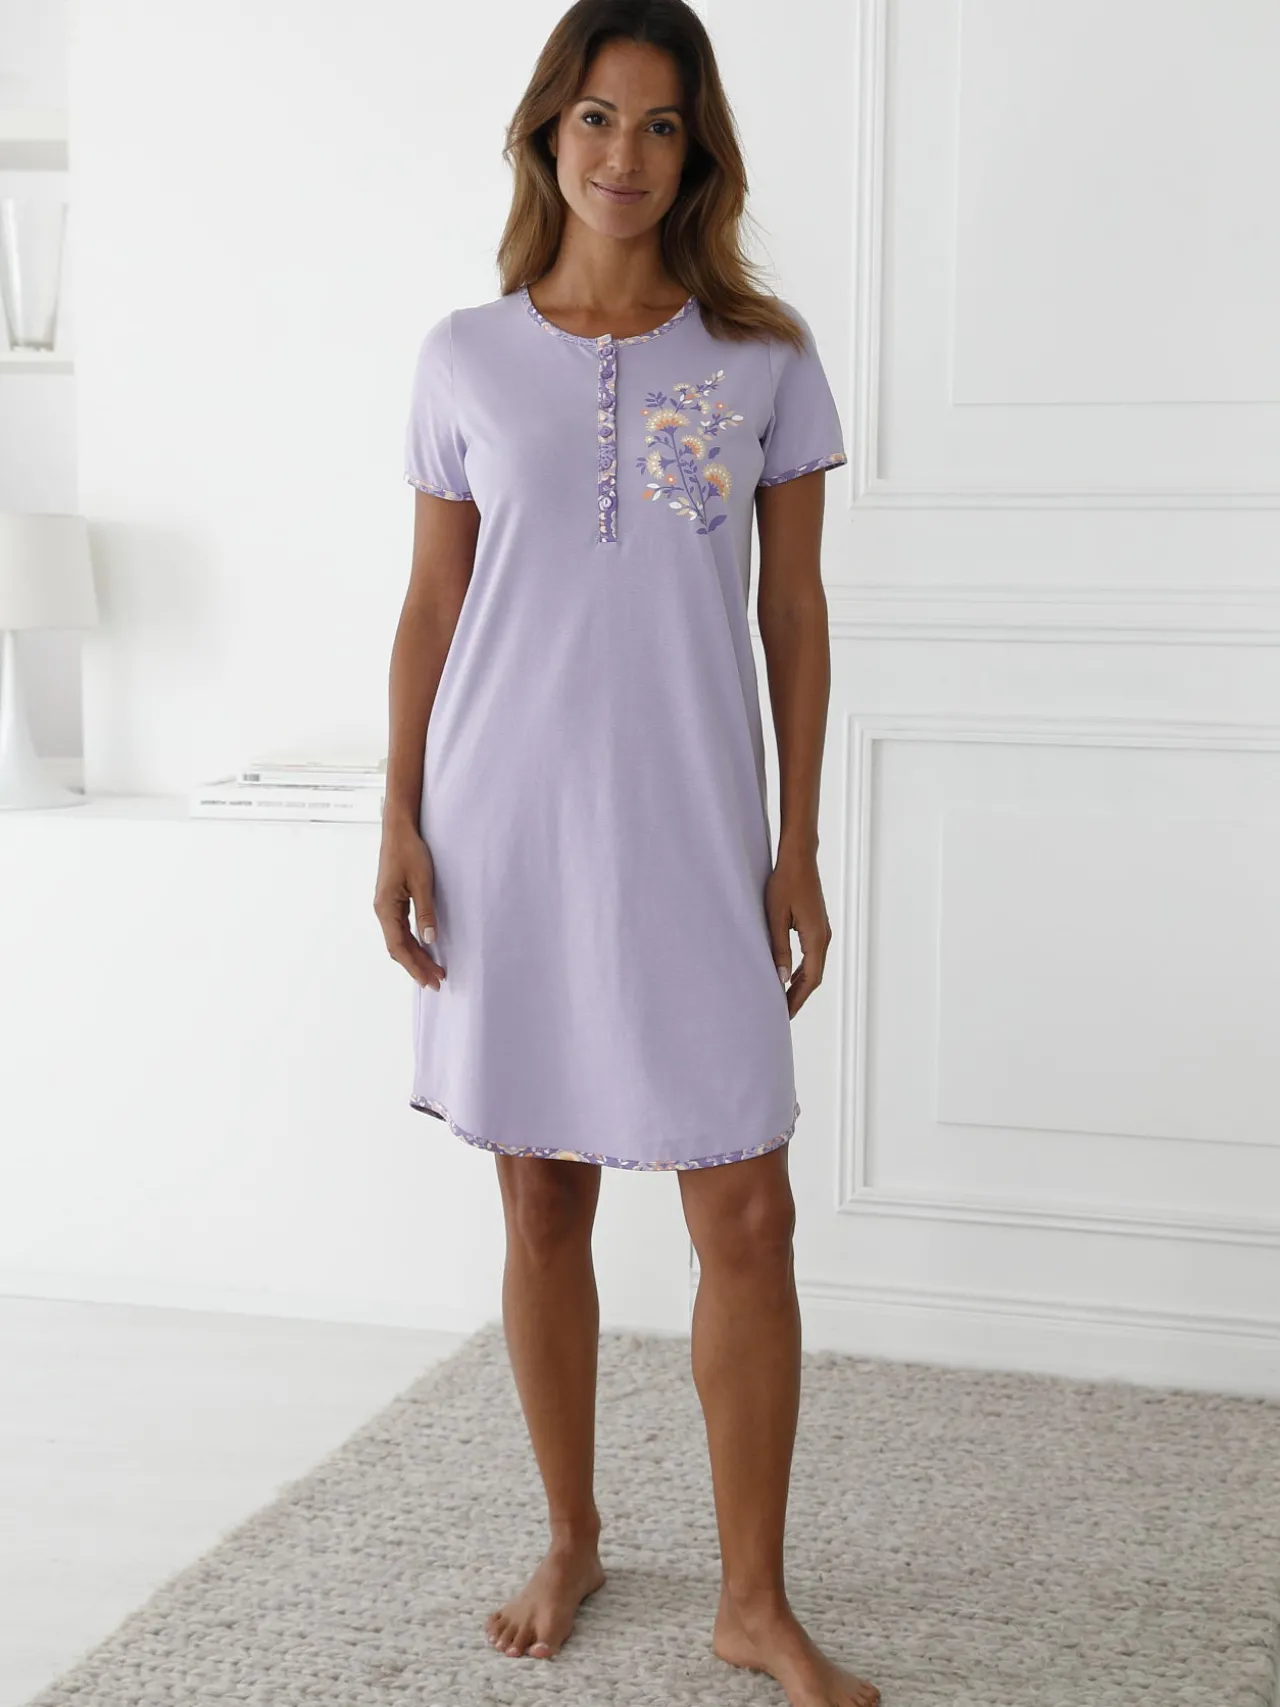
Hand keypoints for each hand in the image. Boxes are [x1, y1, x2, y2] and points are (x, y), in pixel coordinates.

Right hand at [373, 818, 445, 989]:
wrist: (399, 830)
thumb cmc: (409, 851)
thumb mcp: (422, 881)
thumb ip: (426, 911)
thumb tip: (429, 939)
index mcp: (386, 908)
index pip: (400, 946)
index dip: (415, 966)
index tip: (430, 980)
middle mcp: (382, 910)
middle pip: (398, 947)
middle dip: (417, 966)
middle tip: (436, 981)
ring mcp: (386, 906)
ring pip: (399, 940)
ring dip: (415, 956)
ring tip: (433, 970)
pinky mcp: (392, 901)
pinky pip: (400, 930)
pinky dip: (412, 943)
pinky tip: (423, 949)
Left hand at [765, 843, 830, 1018]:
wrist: (799, 858)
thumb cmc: (785, 883)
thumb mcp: (775, 918)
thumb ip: (778, 949)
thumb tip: (780, 979)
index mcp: (816, 938)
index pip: (809, 979)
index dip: (797, 999)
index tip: (785, 1015)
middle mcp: (824, 937)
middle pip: (814, 976)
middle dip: (799, 995)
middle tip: (782, 1013)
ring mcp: (822, 931)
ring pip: (814, 966)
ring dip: (800, 983)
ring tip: (784, 998)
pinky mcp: (817, 925)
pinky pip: (812, 955)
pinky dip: (802, 969)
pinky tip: (789, 974)